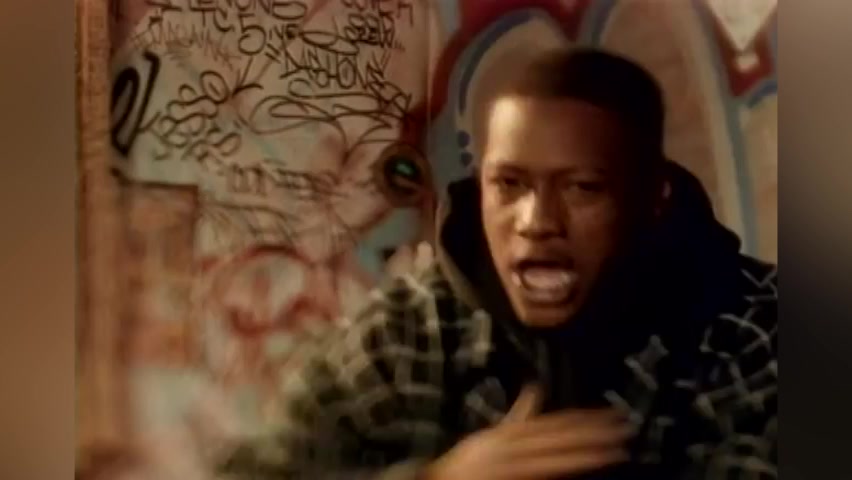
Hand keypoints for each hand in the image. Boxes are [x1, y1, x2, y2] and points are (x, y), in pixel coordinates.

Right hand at [423, 385, 632, 479]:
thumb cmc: (468, 464)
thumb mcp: (493, 435)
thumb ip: (518, 414)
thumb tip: (536, 386)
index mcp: (506, 434)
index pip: (553, 425)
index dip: (583, 419)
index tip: (612, 415)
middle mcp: (509, 447)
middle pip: (559, 439)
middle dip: (593, 434)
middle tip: (626, 428)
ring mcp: (510, 468)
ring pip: (556, 460)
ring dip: (587, 455)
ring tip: (618, 450)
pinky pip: (545, 475)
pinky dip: (568, 472)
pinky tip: (589, 468)